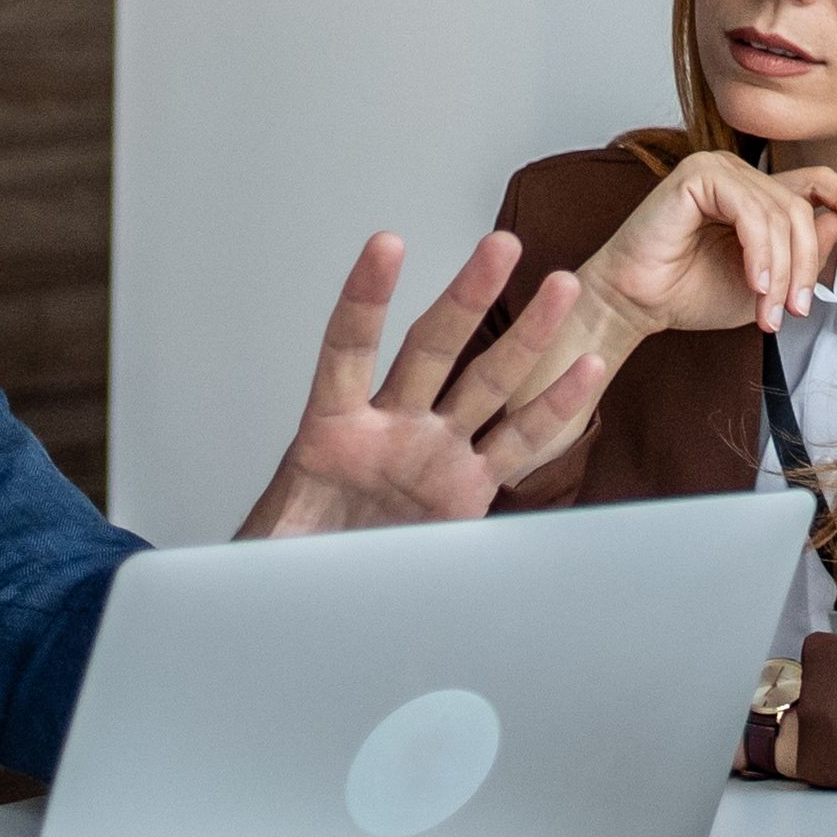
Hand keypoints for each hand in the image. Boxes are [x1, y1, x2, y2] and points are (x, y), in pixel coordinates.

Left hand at [233, 230, 618, 539]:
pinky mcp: (469, 485)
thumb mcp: (269, 544)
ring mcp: (435, 451)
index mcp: (332, 431)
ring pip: (487, 382)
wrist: (324, 591)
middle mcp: (391, 427)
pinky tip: (584, 368)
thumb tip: (251, 552)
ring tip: (562, 286)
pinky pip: (517, 441)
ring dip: (526, 334)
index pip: (348, 349)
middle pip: (432, 349)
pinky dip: (552, 407)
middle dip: (467, 297)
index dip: (366, 299)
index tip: (387, 245)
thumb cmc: (293, 557)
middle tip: (500, 245)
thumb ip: (271, 536)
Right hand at [575, 146, 836, 341]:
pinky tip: (753, 283)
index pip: (817, 182)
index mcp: (757, 194)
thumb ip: (804, 253)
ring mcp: (718, 168)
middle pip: (803, 208)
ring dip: (781, 270)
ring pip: (781, 214)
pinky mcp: (697, 175)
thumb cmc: (691, 293)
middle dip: (805, 265)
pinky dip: (759, 252)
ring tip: (770, 310)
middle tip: (794, 310)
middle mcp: (740, 175)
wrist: (637, 305)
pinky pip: (750, 211)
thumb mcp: (766, 283)